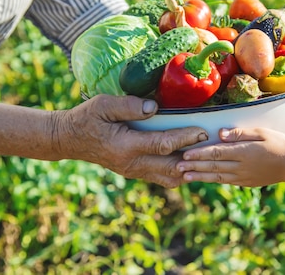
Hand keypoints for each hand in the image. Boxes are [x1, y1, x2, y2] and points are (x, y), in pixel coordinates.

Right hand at [54, 94, 207, 187]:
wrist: (69, 139)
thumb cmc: (87, 118)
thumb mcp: (102, 105)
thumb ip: (128, 105)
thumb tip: (154, 108)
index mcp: (125, 146)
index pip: (162, 145)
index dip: (184, 139)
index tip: (202, 131)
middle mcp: (132, 164)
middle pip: (171, 167)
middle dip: (195, 158)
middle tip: (214, 146)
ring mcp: (134, 171)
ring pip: (169, 178)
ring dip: (190, 170)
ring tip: (208, 157)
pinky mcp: (135, 172)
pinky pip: (162, 178)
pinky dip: (179, 173)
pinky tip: (191, 163)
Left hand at [177, 127, 284, 186]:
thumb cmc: (278, 143)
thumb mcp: (261, 132)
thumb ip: (240, 133)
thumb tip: (220, 133)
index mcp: (244, 152)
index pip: (217, 152)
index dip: (200, 154)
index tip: (186, 154)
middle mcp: (241, 166)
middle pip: (213, 165)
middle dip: (194, 166)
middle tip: (177, 167)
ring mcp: (243, 176)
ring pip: (217, 176)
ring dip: (200, 175)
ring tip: (184, 176)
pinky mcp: (245, 182)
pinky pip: (225, 181)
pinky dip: (212, 180)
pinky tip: (203, 178)